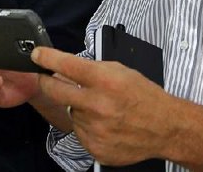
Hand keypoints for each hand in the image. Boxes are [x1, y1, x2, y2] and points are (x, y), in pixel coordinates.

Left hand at [32, 46, 172, 165]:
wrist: (164, 127)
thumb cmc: (144, 96)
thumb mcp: (120, 71)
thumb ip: (92, 70)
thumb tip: (65, 70)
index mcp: (105, 81)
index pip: (67, 65)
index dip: (48, 58)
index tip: (37, 55)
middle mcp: (97, 106)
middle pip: (56, 91)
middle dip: (46, 82)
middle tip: (45, 77)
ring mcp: (95, 130)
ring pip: (72, 113)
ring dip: (79, 108)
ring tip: (101, 108)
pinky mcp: (95, 148)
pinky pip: (81, 133)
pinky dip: (88, 126)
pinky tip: (105, 123)